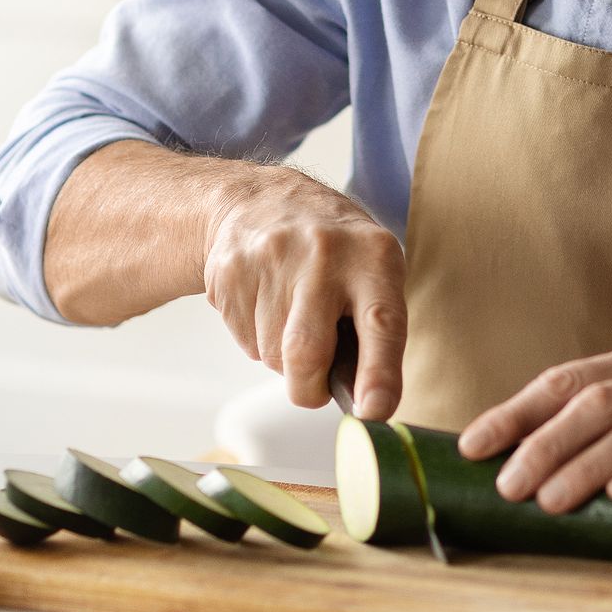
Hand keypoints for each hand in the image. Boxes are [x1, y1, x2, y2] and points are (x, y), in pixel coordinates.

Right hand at [201, 168, 406, 417]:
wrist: (258, 200)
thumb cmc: (332, 251)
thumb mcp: (372, 269)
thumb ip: (375, 330)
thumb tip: (366, 401)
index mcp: (373, 256)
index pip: (381, 322)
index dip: (378, 373)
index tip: (374, 411)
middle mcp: (324, 254)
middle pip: (306, 352)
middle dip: (309, 388)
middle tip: (315, 388)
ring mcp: (271, 259)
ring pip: (273, 355)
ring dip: (284, 358)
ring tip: (292, 317)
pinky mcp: (230, 272)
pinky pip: (245, 341)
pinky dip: (258, 340)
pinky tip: (266, 305)